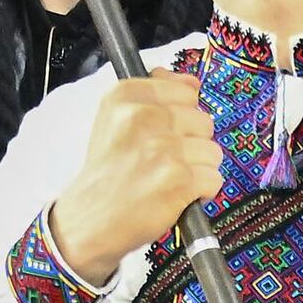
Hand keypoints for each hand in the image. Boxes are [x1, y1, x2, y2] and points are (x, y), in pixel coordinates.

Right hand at [47, 73, 222, 278]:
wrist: (89, 219)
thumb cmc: (107, 172)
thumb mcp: (115, 120)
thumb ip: (153, 94)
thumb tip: (191, 82)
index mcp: (126, 97)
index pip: (185, 90)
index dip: (183, 116)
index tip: (167, 132)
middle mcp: (144, 117)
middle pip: (203, 121)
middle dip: (192, 143)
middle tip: (165, 161)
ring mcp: (163, 148)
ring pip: (212, 151)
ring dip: (198, 170)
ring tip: (170, 179)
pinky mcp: (178, 180)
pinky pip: (214, 178)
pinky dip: (202, 192)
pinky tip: (178, 195)